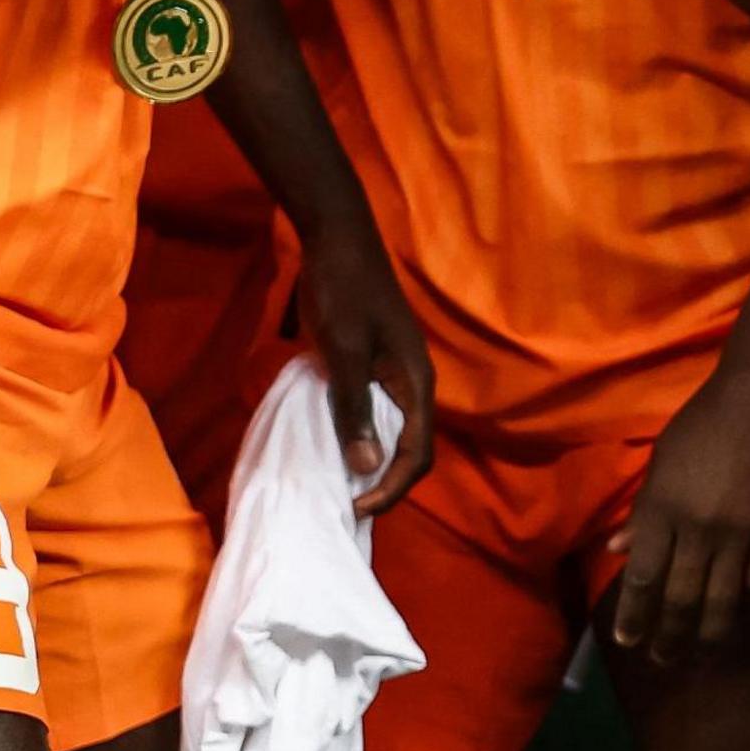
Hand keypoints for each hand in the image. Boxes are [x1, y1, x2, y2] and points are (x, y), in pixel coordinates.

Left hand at [293, 232, 433, 515]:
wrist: (338, 242)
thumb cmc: (344, 294)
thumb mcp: (345, 352)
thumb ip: (355, 410)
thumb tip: (365, 469)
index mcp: (415, 383)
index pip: (416, 453)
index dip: (390, 488)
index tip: (354, 508)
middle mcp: (412, 384)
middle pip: (410, 449)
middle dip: (384, 484)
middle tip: (346, 506)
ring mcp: (394, 375)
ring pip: (393, 433)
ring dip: (372, 464)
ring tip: (339, 485)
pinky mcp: (374, 366)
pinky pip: (375, 415)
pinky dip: (359, 438)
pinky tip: (333, 445)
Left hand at [604, 360, 749, 662]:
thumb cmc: (703, 422)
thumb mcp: (661, 462)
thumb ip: (643, 511)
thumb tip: (617, 552)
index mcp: (662, 509)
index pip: (642, 578)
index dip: (633, 615)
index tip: (628, 640)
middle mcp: (698, 528)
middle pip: (680, 598)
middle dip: (669, 637)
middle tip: (662, 661)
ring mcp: (741, 532)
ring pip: (723, 600)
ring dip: (708, 635)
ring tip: (700, 655)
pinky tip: (742, 616)